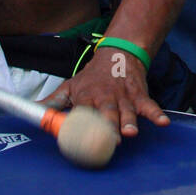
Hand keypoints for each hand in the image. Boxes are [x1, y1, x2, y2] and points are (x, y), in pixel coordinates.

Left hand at [42, 45, 168, 135]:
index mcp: (86, 97)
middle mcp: (105, 98)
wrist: (117, 53)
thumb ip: (53, 102)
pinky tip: (162, 122)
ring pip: (127, 111)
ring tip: (131, 133)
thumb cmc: (92, 77)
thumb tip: (33, 113)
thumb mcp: (70, 86)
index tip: (78, 139)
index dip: (80, 126)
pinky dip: (156, 114)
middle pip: (107, 114)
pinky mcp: (139, 95)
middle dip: (108, 127)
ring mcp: (124, 97)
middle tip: (109, 141)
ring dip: (129, 122)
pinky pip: (149, 106)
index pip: (81, 112)